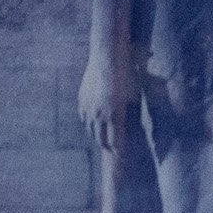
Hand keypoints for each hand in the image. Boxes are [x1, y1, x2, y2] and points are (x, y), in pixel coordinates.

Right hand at [77, 35, 136, 150]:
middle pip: (101, 139)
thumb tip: (125, 123)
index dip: (117, 149)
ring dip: (96, 136)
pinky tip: (91, 124)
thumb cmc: (125, 74)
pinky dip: (88, 124)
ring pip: (90, 130)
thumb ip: (126, 111)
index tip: (120, 154)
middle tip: (110, 149)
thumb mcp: (131, 95)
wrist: (107, 57)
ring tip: (100, 139)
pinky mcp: (82, 100)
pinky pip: (83, 118)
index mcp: (116, 115)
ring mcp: (89, 108)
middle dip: (106, 145)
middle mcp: (101, 114)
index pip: (115, 141)